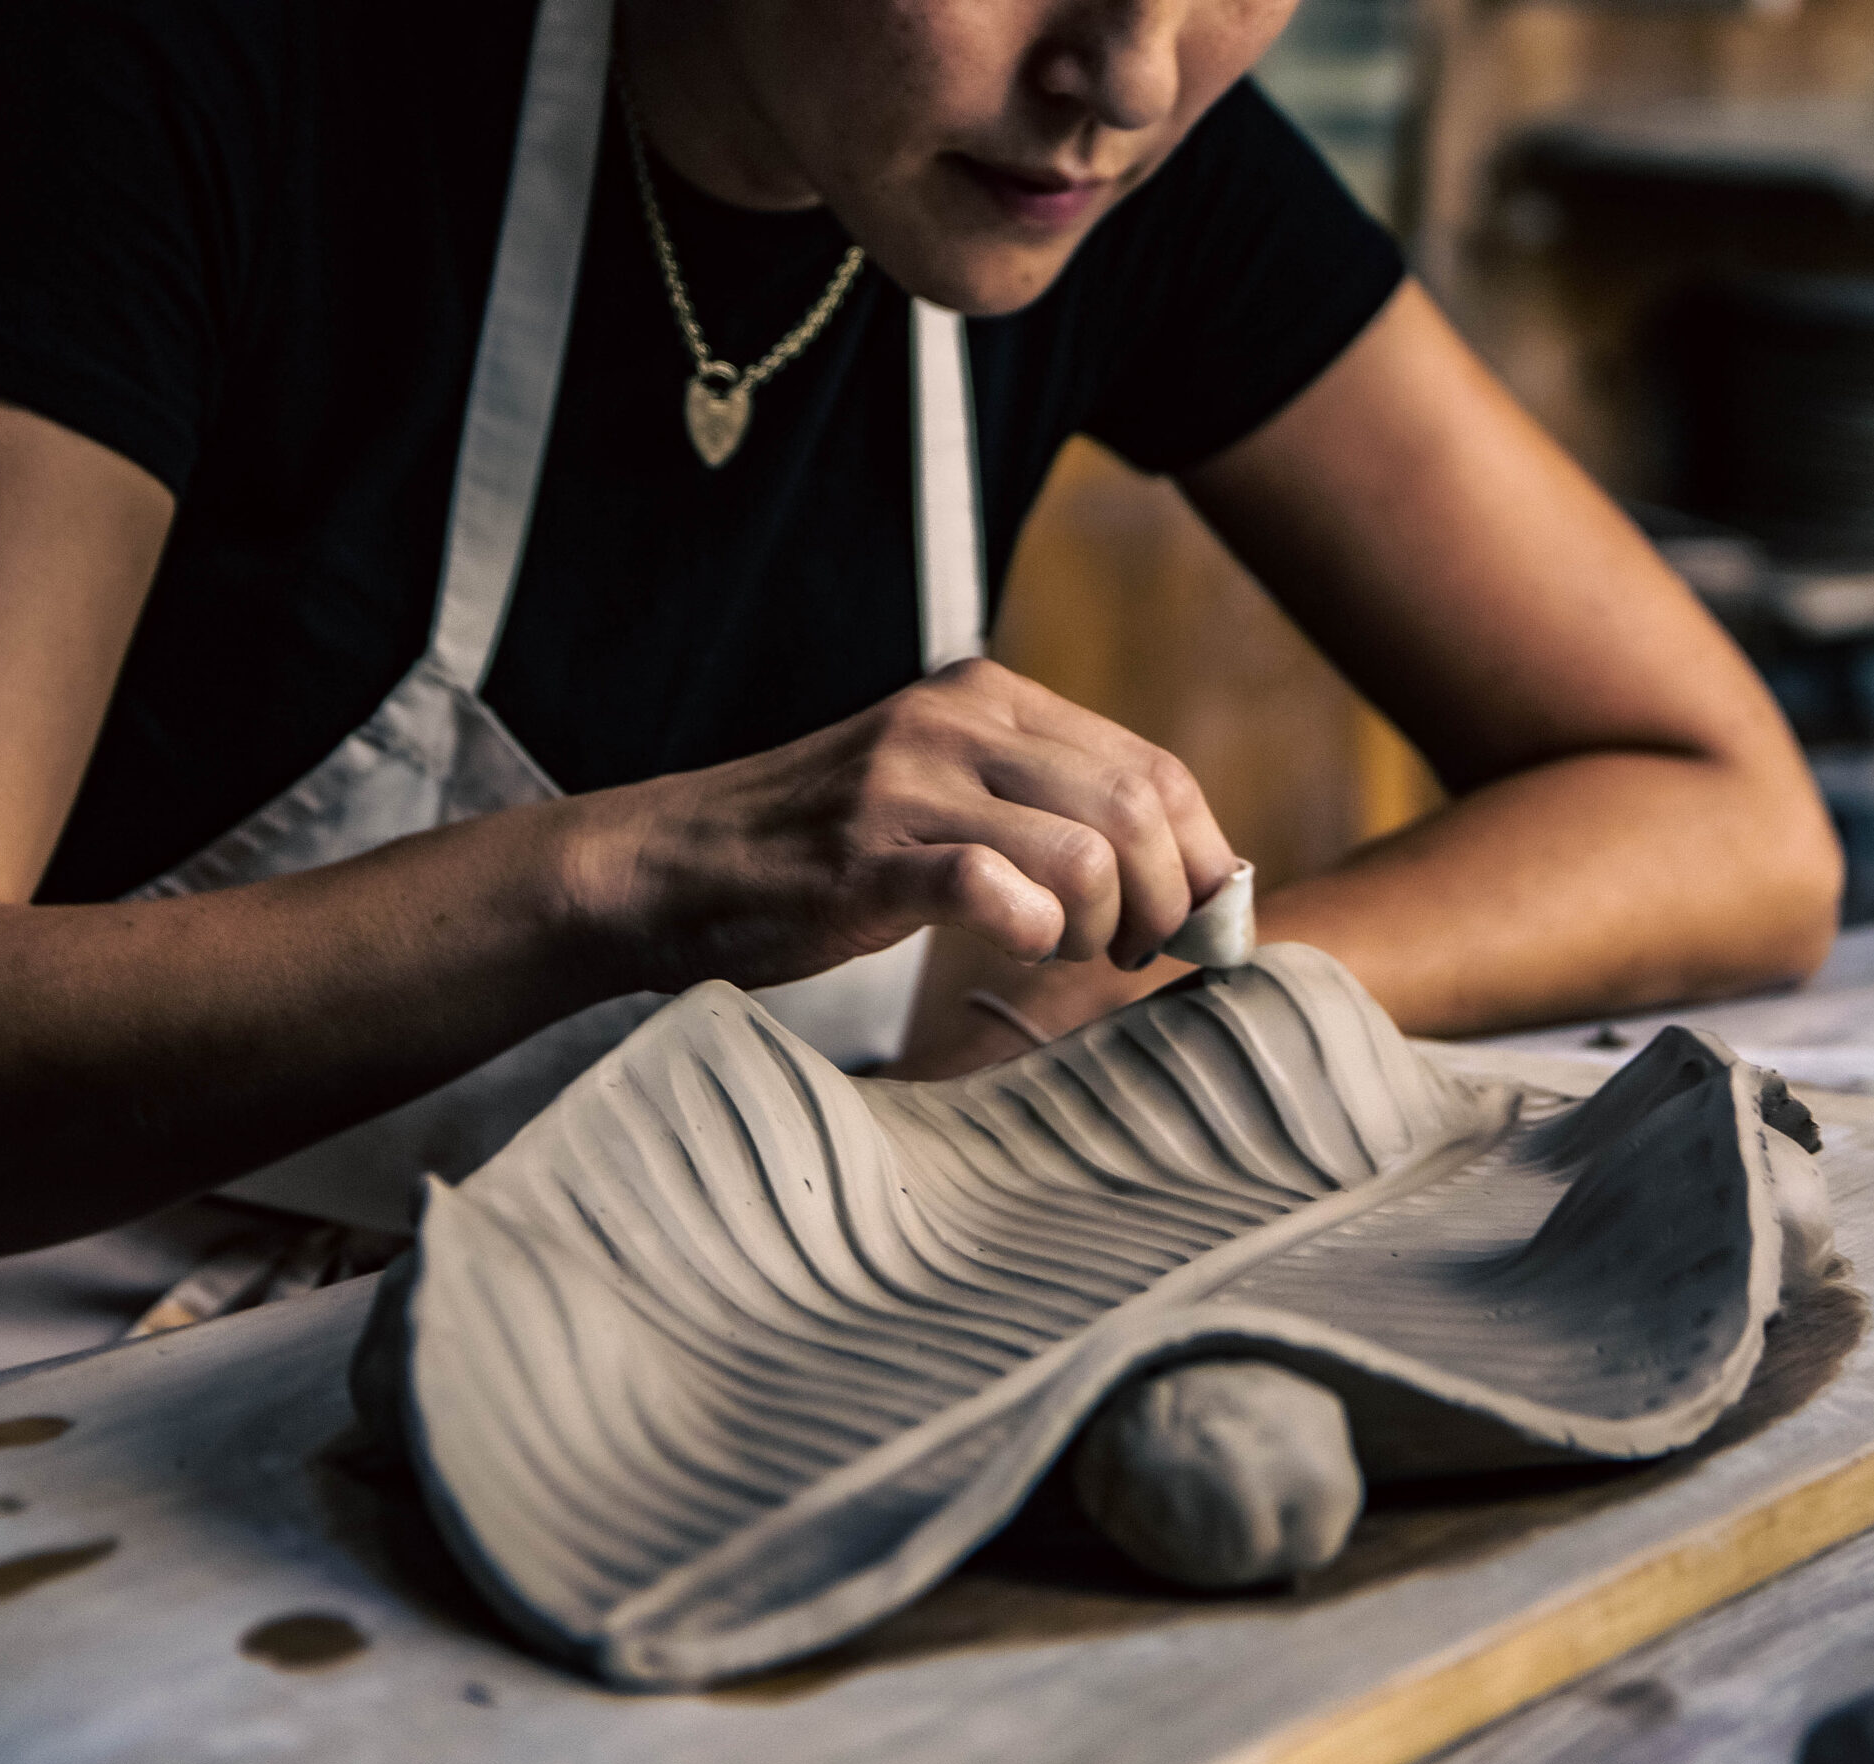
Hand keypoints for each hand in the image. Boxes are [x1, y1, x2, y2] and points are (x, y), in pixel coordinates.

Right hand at [578, 657, 1238, 994]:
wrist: (673, 864)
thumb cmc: (820, 848)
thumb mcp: (941, 788)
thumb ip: (1043, 807)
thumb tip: (1178, 872)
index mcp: (989, 698)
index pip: (1153, 767)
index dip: (1201, 856)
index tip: (1197, 920)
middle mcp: (956, 722)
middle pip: (1137, 808)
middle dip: (1168, 901)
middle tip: (1136, 955)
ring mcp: (907, 783)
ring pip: (1086, 851)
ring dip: (1104, 927)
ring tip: (1068, 953)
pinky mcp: (865, 855)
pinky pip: (990, 886)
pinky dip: (1032, 930)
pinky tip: (1016, 948)